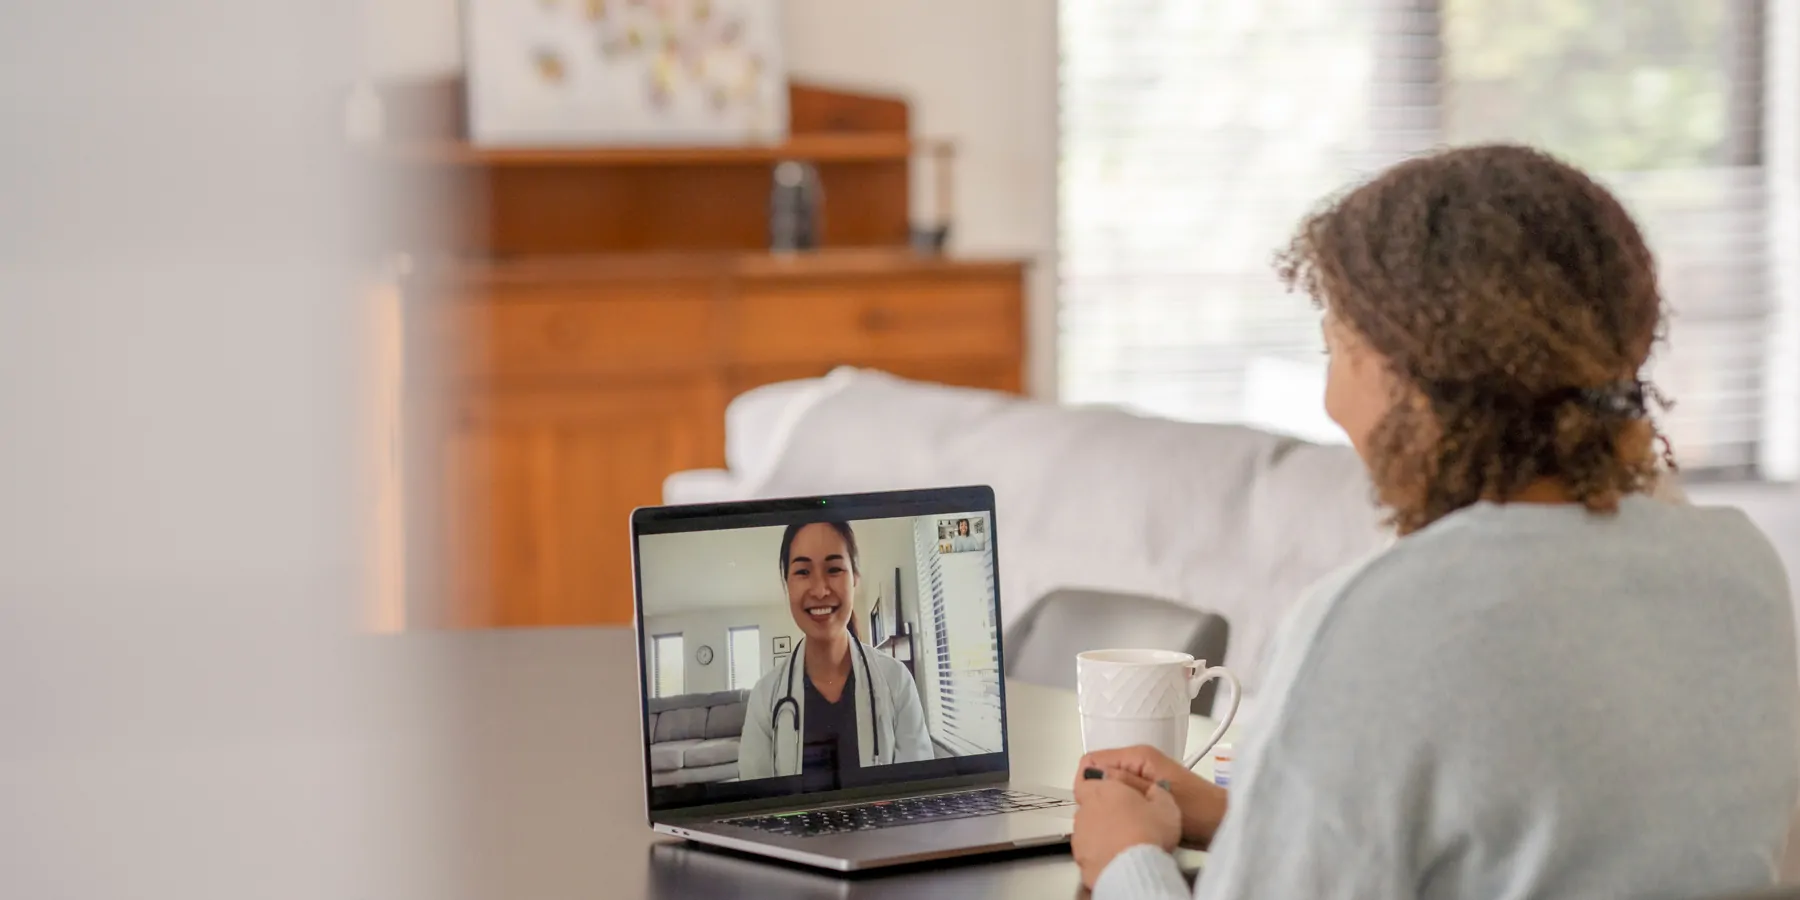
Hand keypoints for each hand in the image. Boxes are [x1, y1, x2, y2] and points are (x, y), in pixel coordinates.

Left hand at [1071, 771, 1180, 888]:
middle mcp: (1086, 808)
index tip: (1117, 794)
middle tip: (1126, 820)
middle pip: (1090, 804)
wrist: (1133, 869)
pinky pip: (1088, 851)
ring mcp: (1080, 834)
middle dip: (1104, 810)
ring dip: (1100, 832)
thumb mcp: (1167, 807)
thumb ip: (1158, 794)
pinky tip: (1115, 859)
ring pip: (1087, 828)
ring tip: (1122, 844)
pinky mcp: (1079, 857)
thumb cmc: (1149, 832)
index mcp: (1104, 789)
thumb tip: (1154, 791)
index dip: (1103, 786)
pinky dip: (1099, 853)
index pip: (1090, 778)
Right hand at [1076, 745, 1226, 845]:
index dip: (1087, 782)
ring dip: (1110, 804)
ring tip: (1121, 822)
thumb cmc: (1197, 811)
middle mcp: (1138, 762)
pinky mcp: (1147, 793)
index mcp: (1138, 756)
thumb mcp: (1154, 796)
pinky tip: (1130, 824)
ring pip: (1110, 788)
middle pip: (1099, 774)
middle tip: (1109, 817)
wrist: (1222, 824)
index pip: (1091, 760)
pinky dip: (1121, 810)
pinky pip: (1122, 798)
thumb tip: (1091, 776)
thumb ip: (1122, 784)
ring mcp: (1143, 777)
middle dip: (1097, 795)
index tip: (1094, 804)